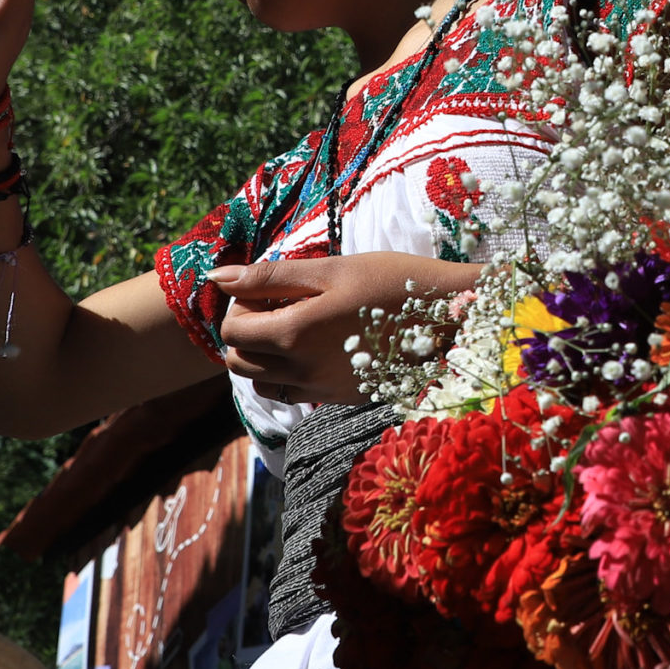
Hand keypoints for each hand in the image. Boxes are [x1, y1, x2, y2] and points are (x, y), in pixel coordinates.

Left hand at [214, 253, 477, 405]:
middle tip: (276, 306)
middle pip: (240, 363)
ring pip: (263, 385)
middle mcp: (302, 370)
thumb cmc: (395, 282)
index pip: (232, 332)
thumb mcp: (332, 269)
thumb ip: (271, 276)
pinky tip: (320, 347)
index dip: (238, 307)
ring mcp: (322, 390)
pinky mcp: (342, 399)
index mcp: (294, 334)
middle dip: (246, 334)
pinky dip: (292, 374)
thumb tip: (217, 277)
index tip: (266, 289)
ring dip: (265, 358)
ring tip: (295, 328)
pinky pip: (296, 393)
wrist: (452, 319)